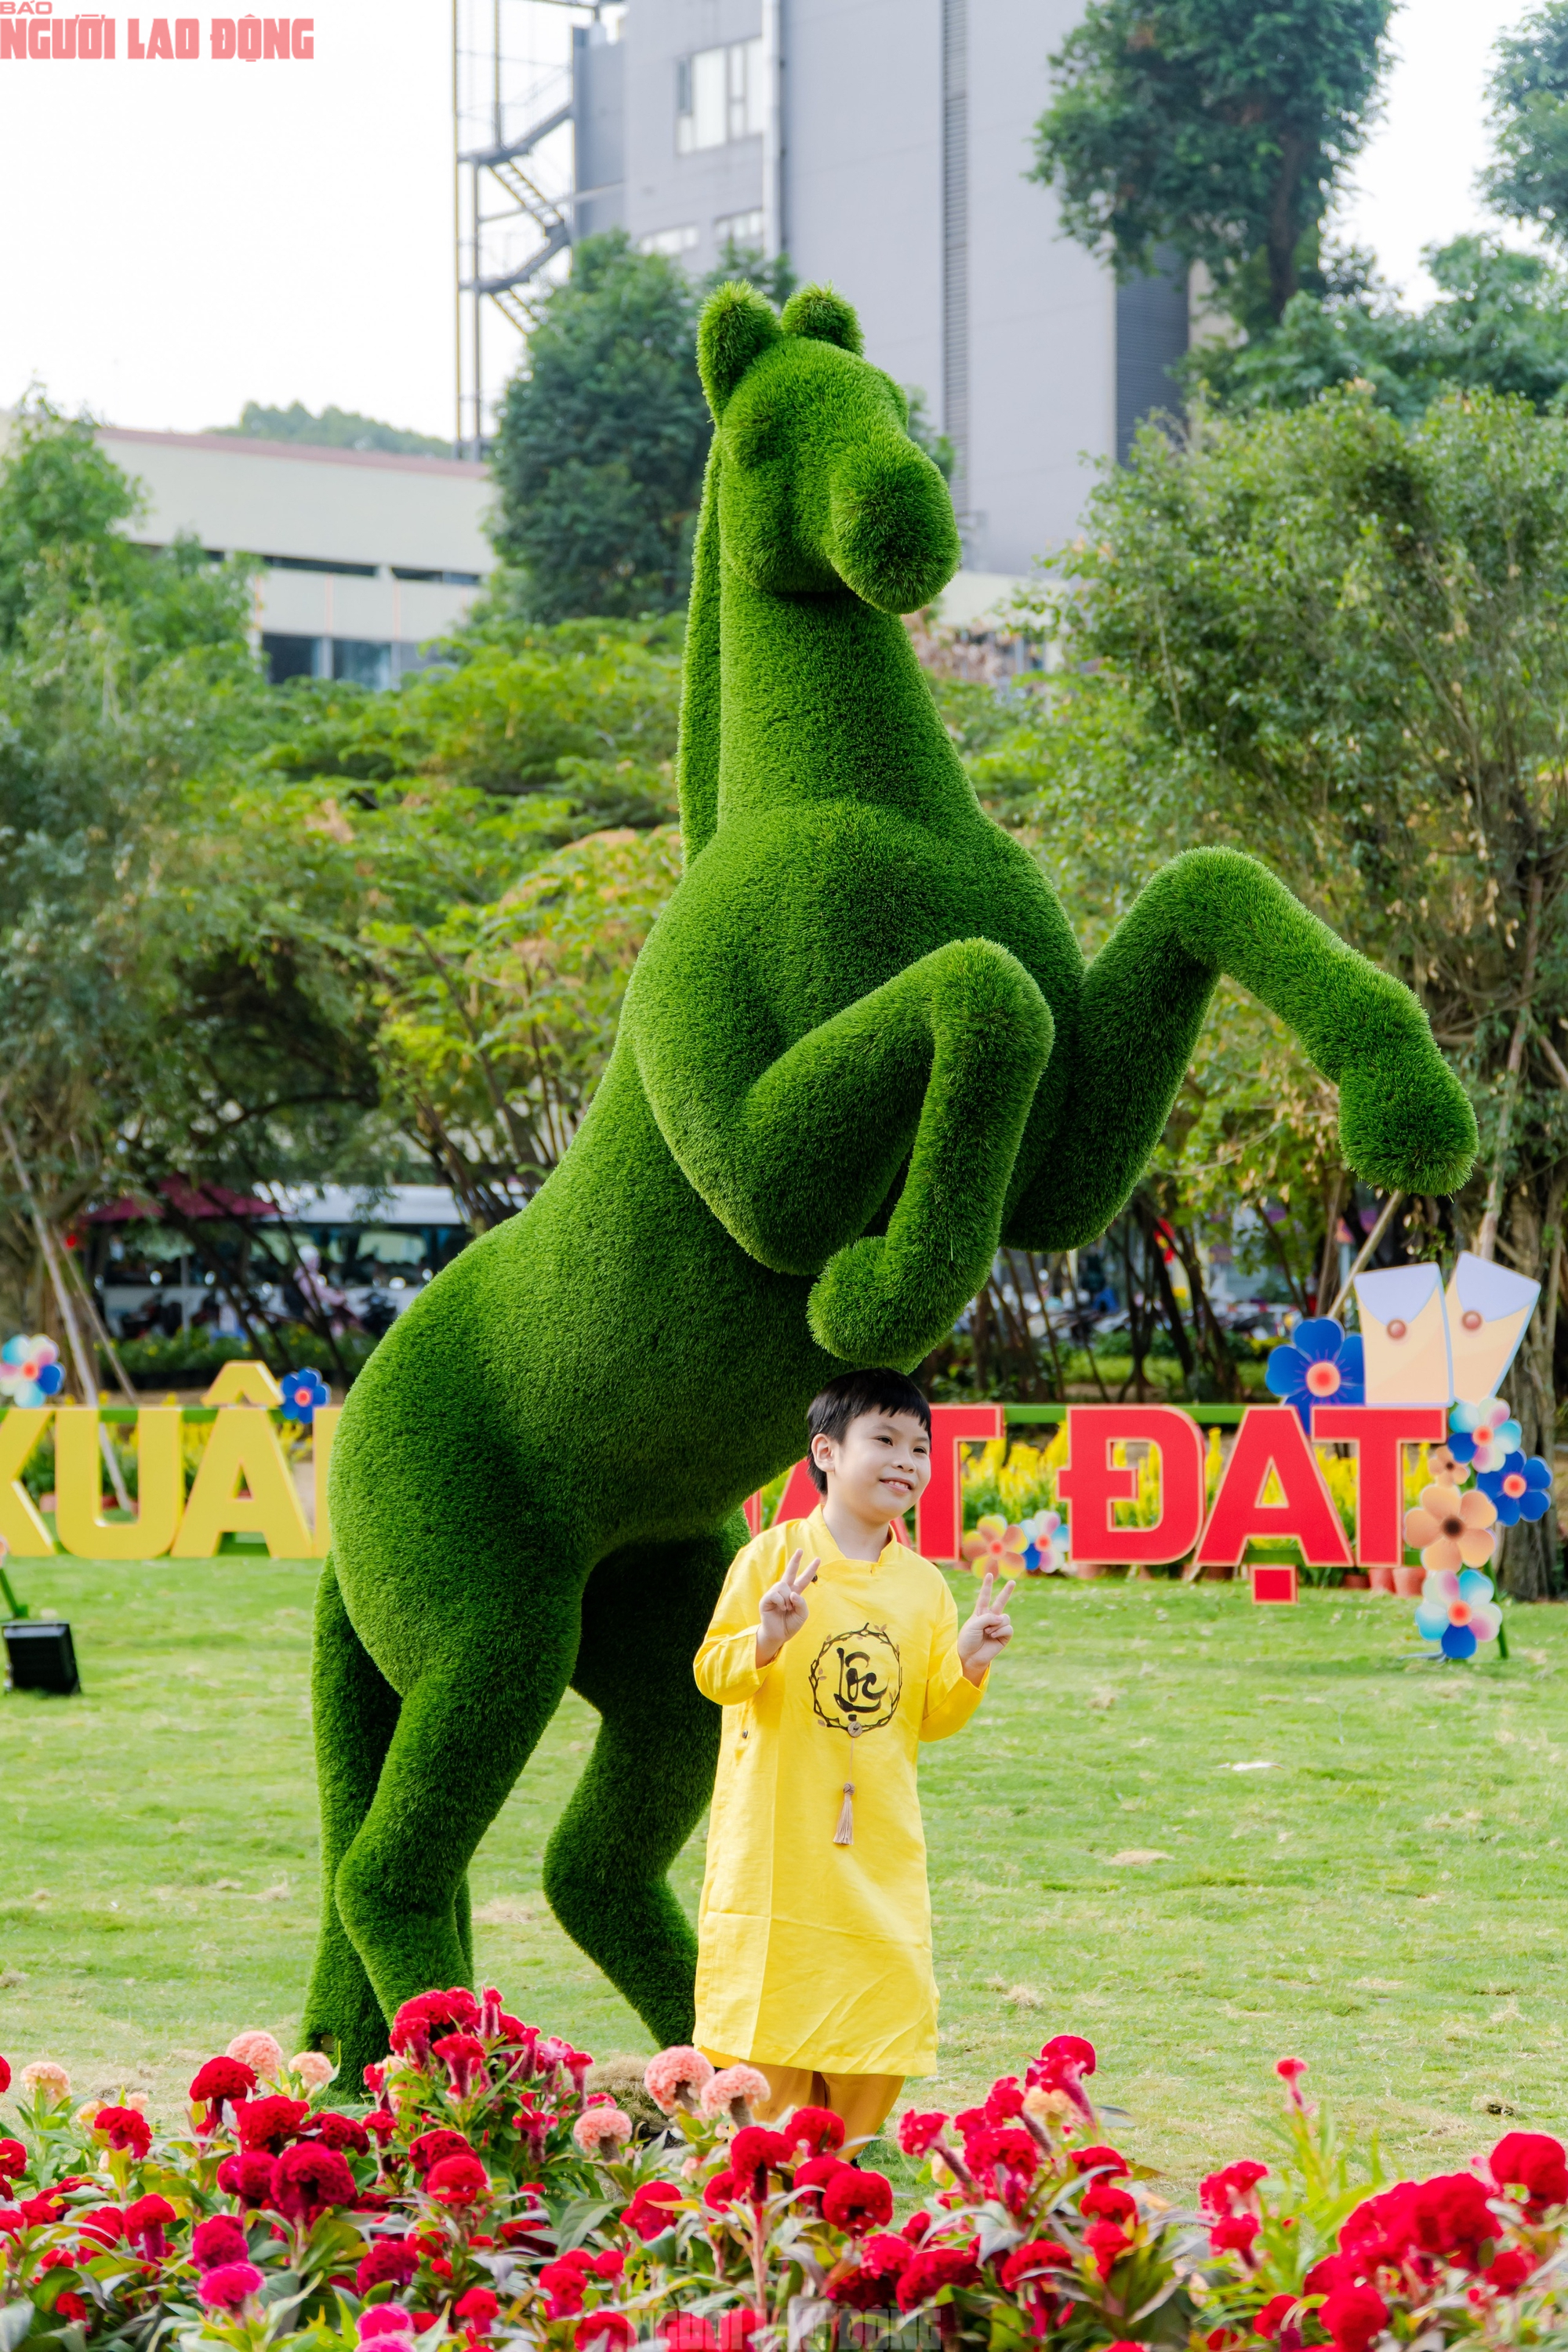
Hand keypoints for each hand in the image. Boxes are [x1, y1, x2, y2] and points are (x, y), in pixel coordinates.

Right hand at [756, 1549, 819, 1666]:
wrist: (778, 1635)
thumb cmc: (790, 1625)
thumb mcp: (802, 1615)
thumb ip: (801, 1603)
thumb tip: (792, 1593)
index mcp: (794, 1594)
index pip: (803, 1579)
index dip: (810, 1570)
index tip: (818, 1559)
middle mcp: (784, 1591)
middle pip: (790, 1572)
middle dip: (795, 1561)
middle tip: (800, 1550)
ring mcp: (774, 1593)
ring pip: (784, 1586)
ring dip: (787, 1599)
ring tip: (785, 1609)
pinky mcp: (766, 1599)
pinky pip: (776, 1594)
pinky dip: (780, 1602)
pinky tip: (779, 1608)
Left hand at [957, 1571, 1014, 1683]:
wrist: (970, 1656)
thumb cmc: (968, 1639)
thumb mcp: (974, 1624)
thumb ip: (988, 1617)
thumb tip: (1003, 1618)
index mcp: (980, 1612)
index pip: (984, 1596)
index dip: (987, 1586)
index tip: (989, 1575)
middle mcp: (990, 1618)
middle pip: (1000, 1602)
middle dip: (1007, 1592)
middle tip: (1012, 1582)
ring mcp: (998, 1626)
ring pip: (1005, 1617)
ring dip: (996, 1624)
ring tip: (988, 1632)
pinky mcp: (1005, 1636)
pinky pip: (1008, 1627)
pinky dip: (1000, 1631)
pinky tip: (993, 1636)